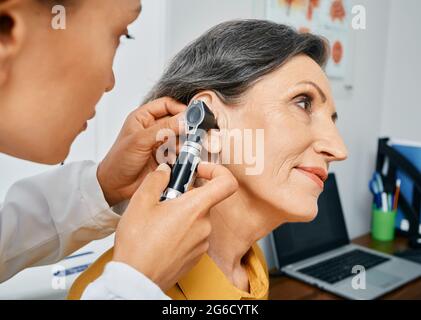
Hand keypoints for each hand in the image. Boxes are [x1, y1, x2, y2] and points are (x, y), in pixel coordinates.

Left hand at [97, 97, 185, 206]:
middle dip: (185, 127)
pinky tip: (176, 159)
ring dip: (184, 143)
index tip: (191, 116)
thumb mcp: (140, 140)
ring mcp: (161, 143)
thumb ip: (163, 128)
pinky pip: (180, 152)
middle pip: (177, 121)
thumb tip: (184, 119)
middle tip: (190, 134)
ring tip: (179, 149)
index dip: (179, 108)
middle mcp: (153, 128)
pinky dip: (182, 155)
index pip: (166, 104)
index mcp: (143, 117)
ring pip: (181, 137)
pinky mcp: (166, 157)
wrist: (116, 187)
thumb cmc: (118, 161)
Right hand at [112, 162, 237, 291]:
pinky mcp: (196, 256)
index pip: (227, 183)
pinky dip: (182, 230)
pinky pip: (194, 235)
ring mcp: (202, 243)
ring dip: (182, 214)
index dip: (217, 171)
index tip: (199, 171)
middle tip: (164, 199)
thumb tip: (165, 171)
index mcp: (195, 209)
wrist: (136, 279)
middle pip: (204, 201)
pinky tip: (161, 236)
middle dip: (185, 196)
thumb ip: (156, 180)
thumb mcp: (141, 202)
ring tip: (158, 221)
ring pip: (197, 218)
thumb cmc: (138, 243)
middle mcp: (204, 226)